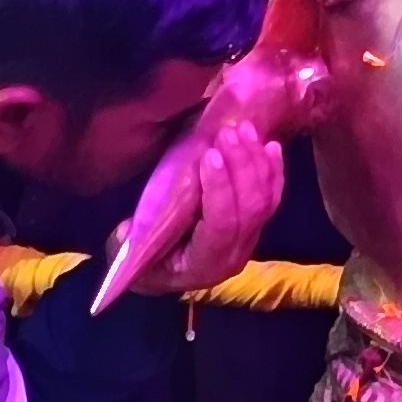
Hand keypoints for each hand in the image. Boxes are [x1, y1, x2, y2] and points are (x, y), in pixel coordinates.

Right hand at [108, 112, 287, 299]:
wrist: (166, 273)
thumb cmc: (145, 261)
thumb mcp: (128, 257)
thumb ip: (128, 246)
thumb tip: (129, 231)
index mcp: (204, 264)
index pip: (222, 226)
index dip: (220, 190)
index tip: (210, 155)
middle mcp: (234, 254)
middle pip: (250, 208)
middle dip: (241, 166)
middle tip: (227, 132)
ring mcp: (249, 240)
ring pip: (265, 199)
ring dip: (256, 161)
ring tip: (243, 128)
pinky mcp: (256, 225)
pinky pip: (272, 196)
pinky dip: (273, 169)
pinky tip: (270, 145)